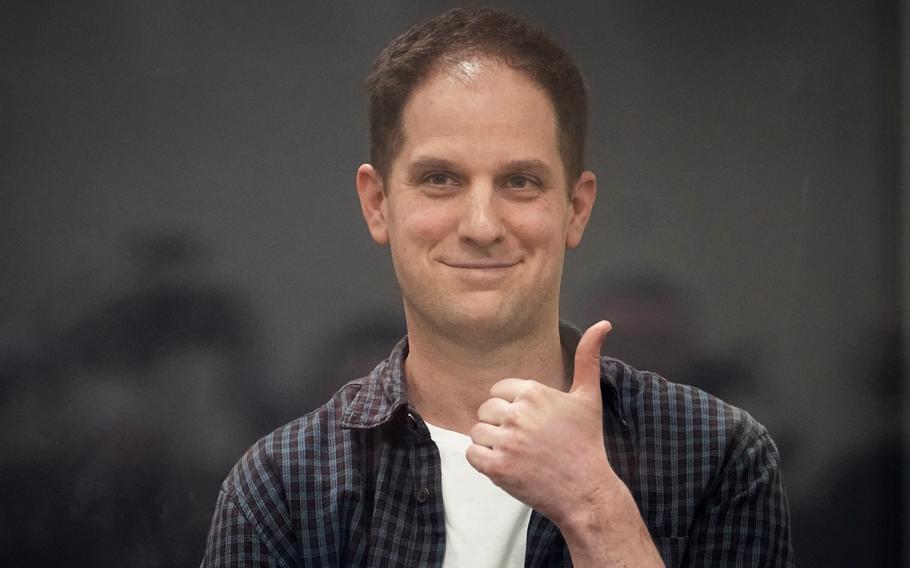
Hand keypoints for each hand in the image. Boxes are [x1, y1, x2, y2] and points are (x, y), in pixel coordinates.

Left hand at [465, 320, 616, 525]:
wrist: (586, 490)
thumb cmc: (586, 443)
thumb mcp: (588, 397)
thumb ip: (588, 358)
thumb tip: (603, 323)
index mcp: (534, 392)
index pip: (499, 391)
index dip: (510, 407)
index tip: (528, 422)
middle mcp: (518, 414)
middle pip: (485, 410)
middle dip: (499, 425)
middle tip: (522, 440)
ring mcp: (507, 442)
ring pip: (476, 432)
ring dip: (490, 443)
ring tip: (514, 453)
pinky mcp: (498, 468)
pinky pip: (471, 454)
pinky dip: (482, 460)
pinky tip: (504, 464)